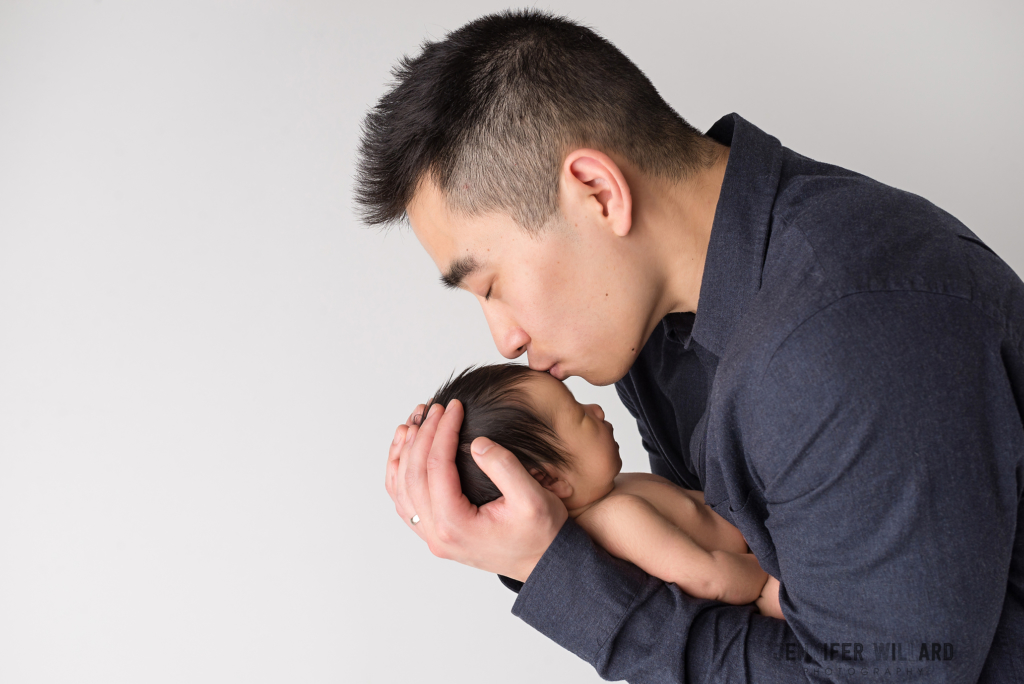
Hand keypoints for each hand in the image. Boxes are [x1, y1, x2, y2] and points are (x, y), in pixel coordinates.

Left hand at [384, 399, 568, 581]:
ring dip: (404, 452)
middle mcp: (437, 535)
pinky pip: (406, 502)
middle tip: (435, 408)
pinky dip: (400, 474)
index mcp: (456, 525)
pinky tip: (406, 452)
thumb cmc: (543, 535)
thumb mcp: (532, 498)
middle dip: (423, 435)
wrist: (547, 565)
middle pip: (413, 475)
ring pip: (402, 489)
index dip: (444, 430)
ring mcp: (434, 536)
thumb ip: (504, 467)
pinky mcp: (438, 533)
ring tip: (414, 422)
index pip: (437, 467)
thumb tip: (477, 442)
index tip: (454, 406)